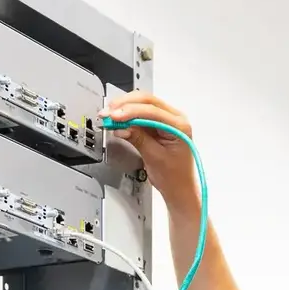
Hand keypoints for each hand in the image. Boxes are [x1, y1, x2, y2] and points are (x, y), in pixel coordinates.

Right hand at [102, 91, 196, 205]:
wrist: (179, 188)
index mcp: (180, 125)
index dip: (131, 111)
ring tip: (109, 116)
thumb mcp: (154, 157)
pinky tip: (116, 120)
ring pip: (143, 105)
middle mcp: (175, 118)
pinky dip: (127, 117)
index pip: (153, 110)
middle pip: (148, 101)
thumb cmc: (175, 176)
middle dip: (125, 105)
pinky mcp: (157, 125)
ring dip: (124, 108)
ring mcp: (166, 120)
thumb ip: (138, 139)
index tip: (114, 116)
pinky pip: (141, 115)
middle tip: (108, 112)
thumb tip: (122, 126)